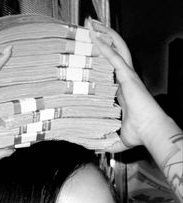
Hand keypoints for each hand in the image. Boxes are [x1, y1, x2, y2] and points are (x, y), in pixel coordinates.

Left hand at [87, 19, 172, 152]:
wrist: (149, 132)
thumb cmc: (138, 134)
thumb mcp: (114, 139)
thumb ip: (103, 141)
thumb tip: (91, 148)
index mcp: (122, 92)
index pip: (108, 70)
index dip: (99, 60)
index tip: (85, 55)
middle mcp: (124, 80)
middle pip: (113, 53)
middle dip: (102, 39)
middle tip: (88, 28)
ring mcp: (126, 76)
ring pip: (115, 48)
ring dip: (103, 34)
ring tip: (90, 23)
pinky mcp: (128, 75)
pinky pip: (115, 55)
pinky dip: (105, 43)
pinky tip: (94, 34)